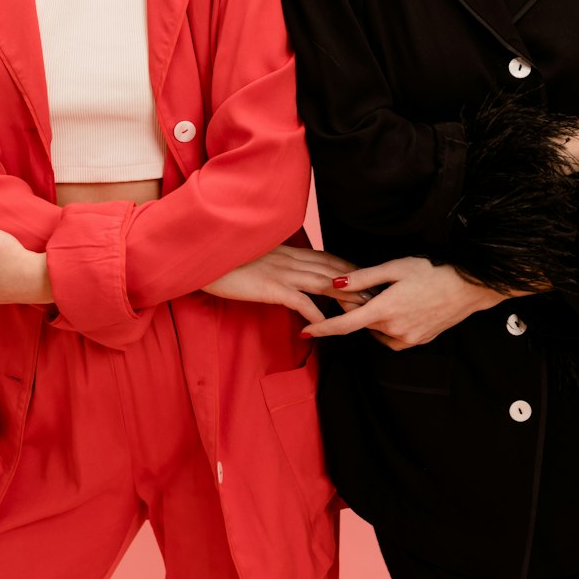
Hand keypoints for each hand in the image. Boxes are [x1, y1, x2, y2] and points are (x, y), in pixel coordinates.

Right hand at [202, 244, 366, 324]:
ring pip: (324, 283)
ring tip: (364, 311)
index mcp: (287, 251)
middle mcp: (289, 259)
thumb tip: (288, 276)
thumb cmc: (224, 259)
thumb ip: (275, 264)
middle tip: (377, 294)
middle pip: (332, 269)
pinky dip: (316, 314)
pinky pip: (300, 301)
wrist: (201, 254)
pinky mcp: (270, 287)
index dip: (348, 267)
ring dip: (346, 298)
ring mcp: (281, 272)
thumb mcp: (255, 258)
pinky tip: (326, 326)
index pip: (326, 258)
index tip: (367, 277)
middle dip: (357, 281)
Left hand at [300, 257, 514, 348]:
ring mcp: (408, 338)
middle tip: (364, 290)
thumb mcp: (395, 268)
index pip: (345, 325)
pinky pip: (393, 337)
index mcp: (385, 310)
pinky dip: (388, 326)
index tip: (305, 331)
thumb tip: (335, 283)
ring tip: (387, 296)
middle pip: (361, 324)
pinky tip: (398, 309)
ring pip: (377, 331)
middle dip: (355, 311)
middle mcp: (394, 330)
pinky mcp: (419, 341)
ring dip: (373, 318)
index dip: (322, 328)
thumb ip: (363, 278)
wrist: (469, 287)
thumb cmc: (433, 271)